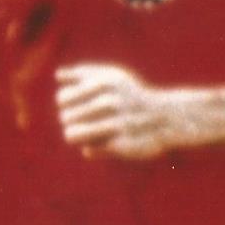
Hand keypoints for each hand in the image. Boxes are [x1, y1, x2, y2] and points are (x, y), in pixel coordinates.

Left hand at [56, 62, 192, 161]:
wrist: (167, 118)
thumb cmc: (132, 96)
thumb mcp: (112, 77)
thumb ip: (83, 73)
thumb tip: (58, 75)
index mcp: (103, 84)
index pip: (63, 98)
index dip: (67, 104)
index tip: (78, 105)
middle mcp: (108, 102)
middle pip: (65, 117)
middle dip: (72, 120)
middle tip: (90, 120)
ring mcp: (115, 125)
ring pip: (71, 135)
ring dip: (78, 135)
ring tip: (90, 132)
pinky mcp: (120, 146)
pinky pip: (87, 150)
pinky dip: (91, 148)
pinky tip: (104, 143)